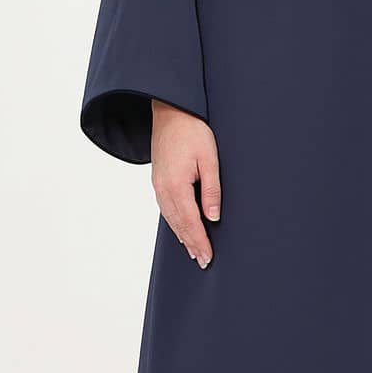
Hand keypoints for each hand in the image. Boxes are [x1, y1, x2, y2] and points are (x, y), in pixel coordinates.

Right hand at [151, 99, 219, 264]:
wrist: (170, 111)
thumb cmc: (193, 131)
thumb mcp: (209, 158)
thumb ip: (211, 189)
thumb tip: (213, 217)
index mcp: (176, 185)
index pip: (191, 221)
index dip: (200, 241)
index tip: (209, 257)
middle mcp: (163, 189)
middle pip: (179, 224)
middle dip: (192, 244)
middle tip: (204, 261)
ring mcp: (158, 185)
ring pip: (170, 218)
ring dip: (182, 236)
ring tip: (194, 251)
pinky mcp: (158, 180)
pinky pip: (165, 208)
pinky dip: (174, 222)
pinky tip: (181, 228)